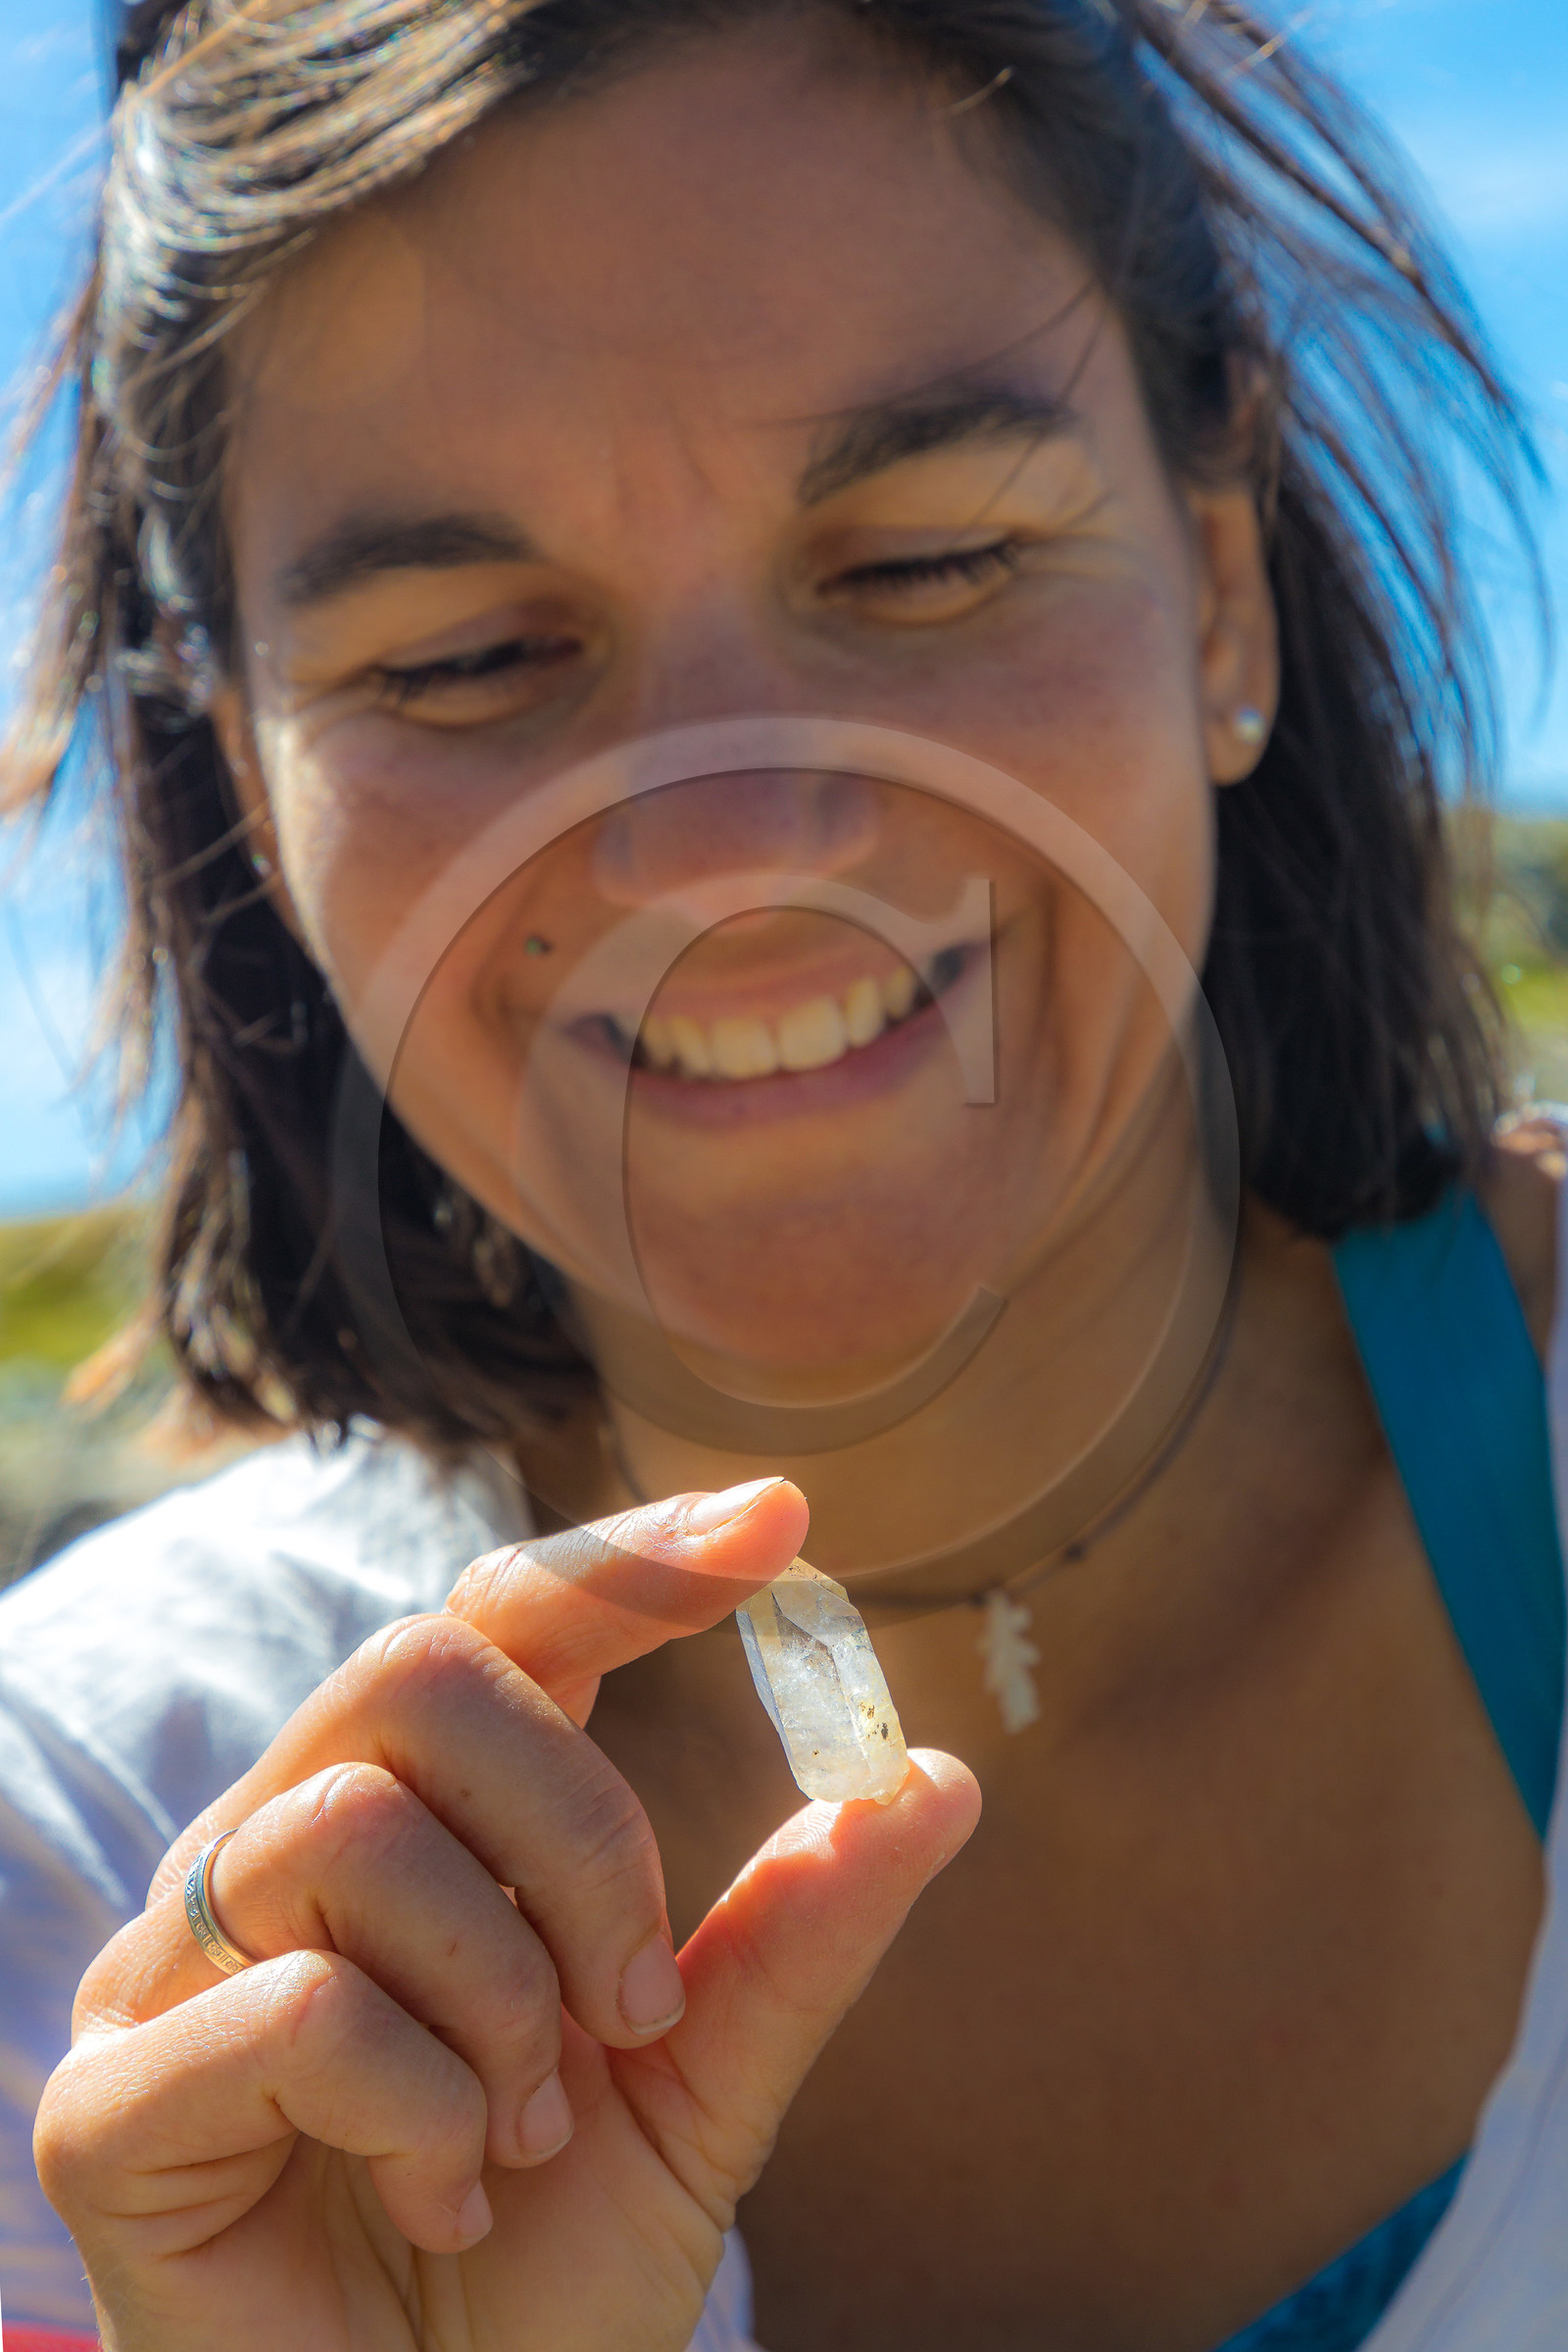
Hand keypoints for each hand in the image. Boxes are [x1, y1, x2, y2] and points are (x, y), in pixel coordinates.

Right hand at [35, 1481, 979, 2351]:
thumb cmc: (549, 2272)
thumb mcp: (703, 2087)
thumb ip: (797, 1934)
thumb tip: (936, 1775)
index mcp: (409, 1820)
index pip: (501, 1618)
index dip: (631, 1558)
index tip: (783, 1526)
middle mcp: (269, 1852)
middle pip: (422, 1672)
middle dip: (582, 1837)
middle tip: (632, 2009)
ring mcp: (168, 1970)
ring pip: (355, 1829)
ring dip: (503, 2001)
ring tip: (522, 2140)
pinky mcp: (109, 2108)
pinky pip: (297, 2008)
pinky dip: (422, 2113)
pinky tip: (444, 2200)